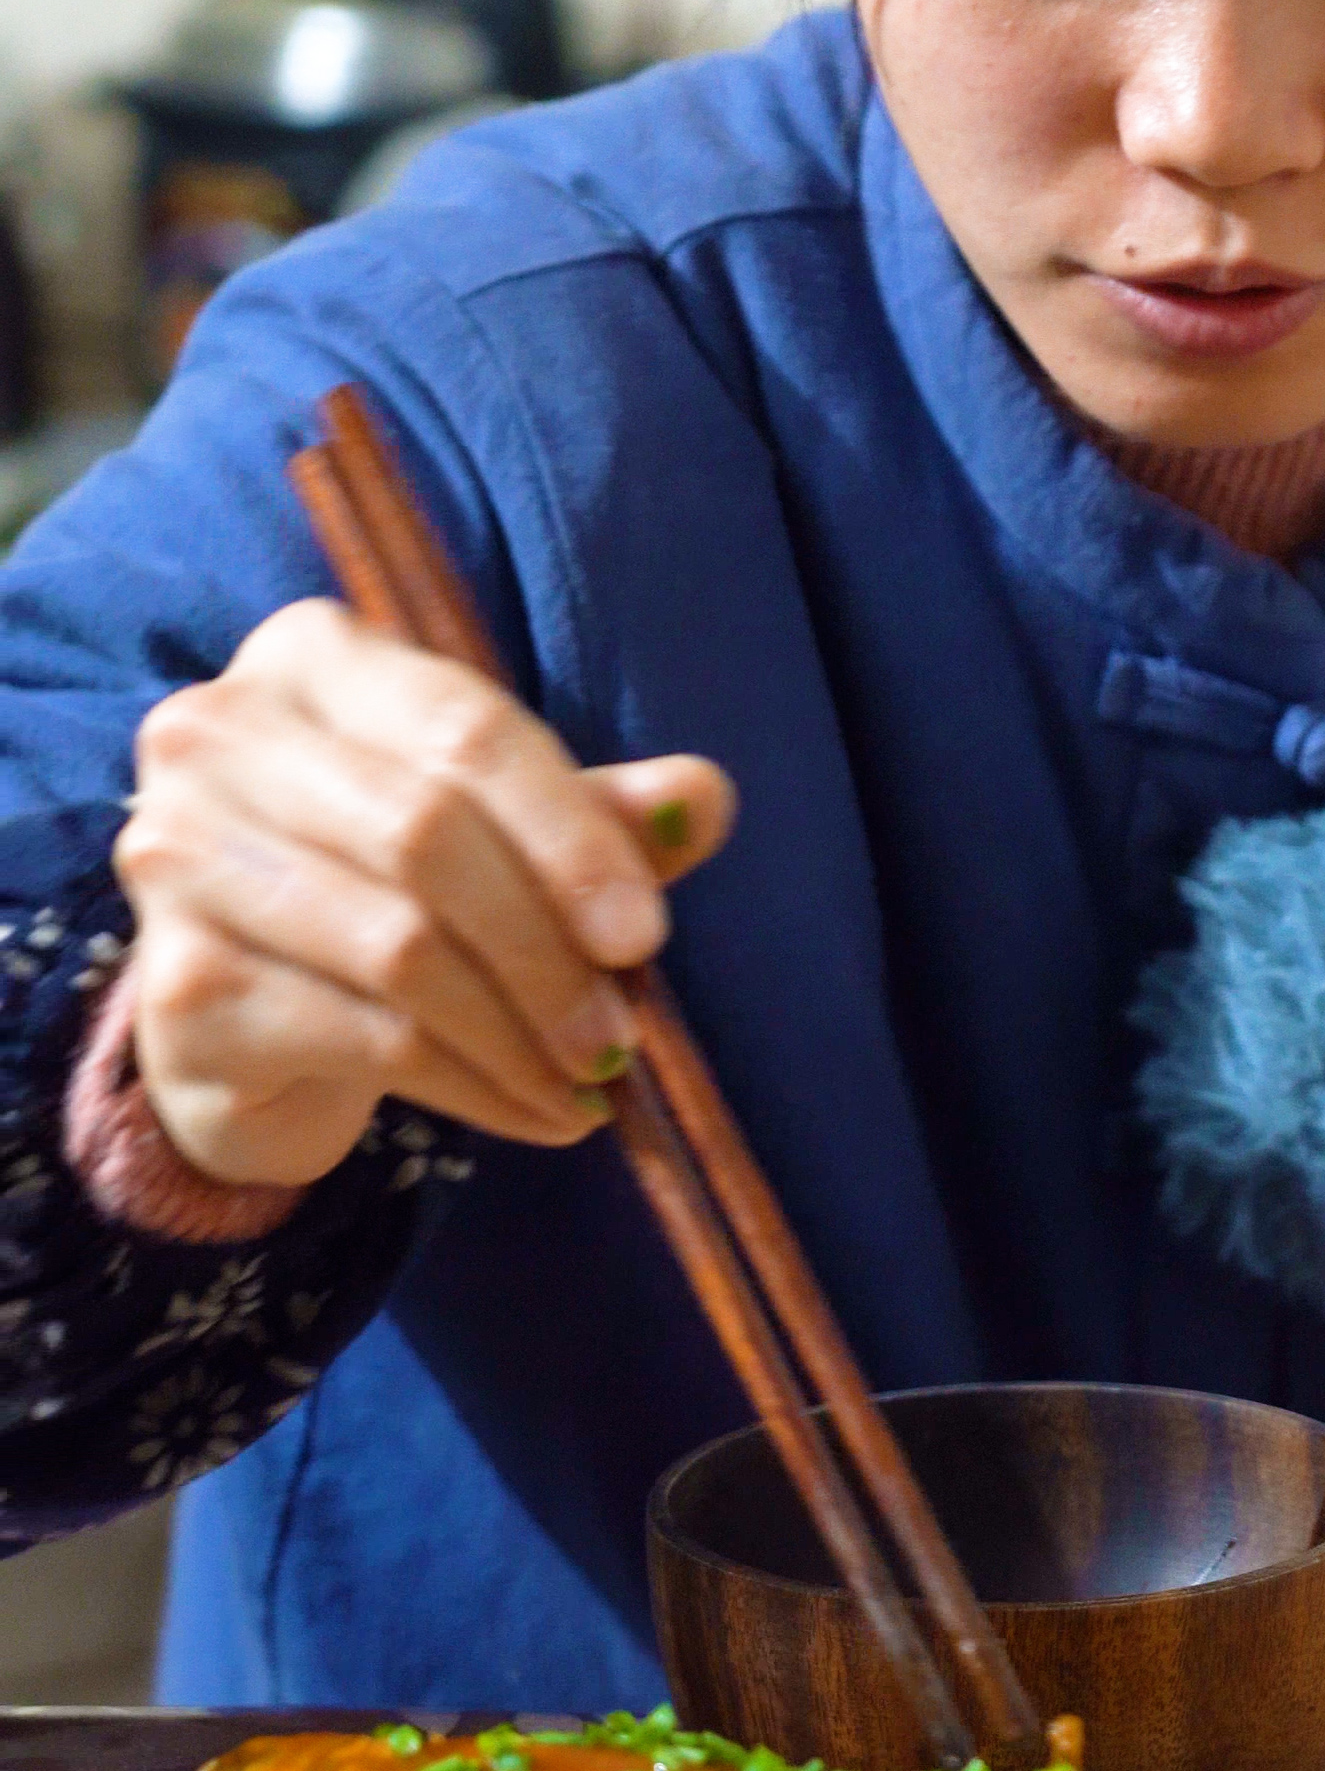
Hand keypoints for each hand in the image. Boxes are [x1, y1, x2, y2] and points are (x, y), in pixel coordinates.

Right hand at [115, 599, 733, 1191]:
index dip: (572, 837)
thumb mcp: (500, 833)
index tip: (646, 936)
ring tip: (587, 1084)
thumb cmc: (385, 891)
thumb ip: (595, 811)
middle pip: (426, 837)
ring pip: (398, 948)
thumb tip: (701, 798)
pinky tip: (531, 1113)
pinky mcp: (178, 985)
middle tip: (619, 1036)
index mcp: (312, 658)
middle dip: (547, 951)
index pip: (465, 731)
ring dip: (519, 1034)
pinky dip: (474, 1087)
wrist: (246, 1024)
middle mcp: (218, 734)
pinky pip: (364, 1037)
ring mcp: (177, 857)